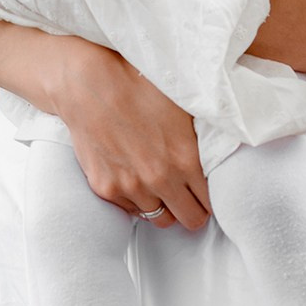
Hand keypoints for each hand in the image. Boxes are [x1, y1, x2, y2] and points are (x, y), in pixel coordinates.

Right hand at [52, 41, 211, 229]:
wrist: (89, 86)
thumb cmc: (137, 87)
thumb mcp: (182, 108)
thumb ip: (201, 139)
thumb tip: (217, 154)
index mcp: (185, 159)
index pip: (210, 202)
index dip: (209, 198)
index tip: (204, 193)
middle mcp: (160, 179)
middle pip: (189, 220)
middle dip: (191, 210)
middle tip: (187, 198)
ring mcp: (131, 187)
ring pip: (159, 218)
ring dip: (162, 204)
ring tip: (158, 186)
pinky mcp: (106, 189)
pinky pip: (130, 209)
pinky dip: (135, 200)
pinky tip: (134, 178)